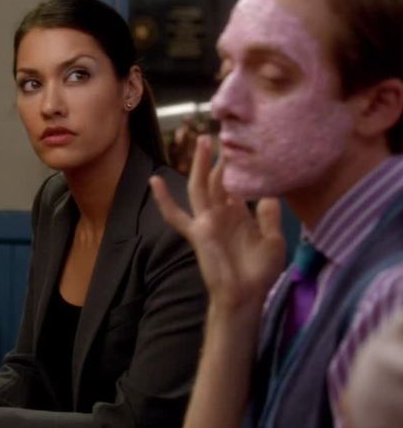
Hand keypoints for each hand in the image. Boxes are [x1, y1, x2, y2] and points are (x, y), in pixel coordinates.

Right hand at [149, 135, 285, 314]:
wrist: (245, 296)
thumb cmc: (259, 272)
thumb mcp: (273, 240)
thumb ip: (270, 216)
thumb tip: (272, 192)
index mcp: (238, 215)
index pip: (236, 184)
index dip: (238, 166)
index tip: (242, 144)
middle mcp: (220, 214)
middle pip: (216, 179)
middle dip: (217, 157)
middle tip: (219, 132)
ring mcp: (206, 221)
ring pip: (200, 187)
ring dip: (200, 165)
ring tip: (202, 141)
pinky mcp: (197, 232)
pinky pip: (176, 215)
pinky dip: (164, 199)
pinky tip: (154, 181)